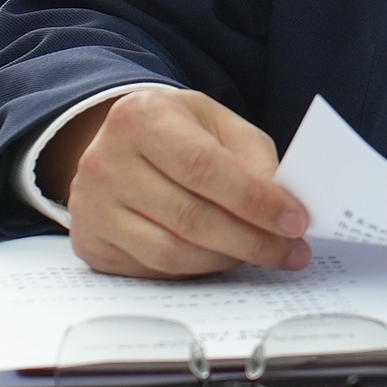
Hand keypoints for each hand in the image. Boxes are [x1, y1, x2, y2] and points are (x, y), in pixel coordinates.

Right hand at [39, 87, 311, 277]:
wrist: (121, 143)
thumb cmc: (179, 131)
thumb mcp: (219, 123)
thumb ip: (252, 156)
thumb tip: (282, 205)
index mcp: (142, 117)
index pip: (204, 167)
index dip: (254, 199)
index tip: (296, 221)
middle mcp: (105, 160)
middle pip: (189, 217)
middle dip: (251, 240)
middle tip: (292, 251)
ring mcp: (90, 205)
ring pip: (171, 252)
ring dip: (227, 260)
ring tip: (262, 254)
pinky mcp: (89, 242)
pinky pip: (152, 270)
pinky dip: (196, 270)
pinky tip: (221, 258)